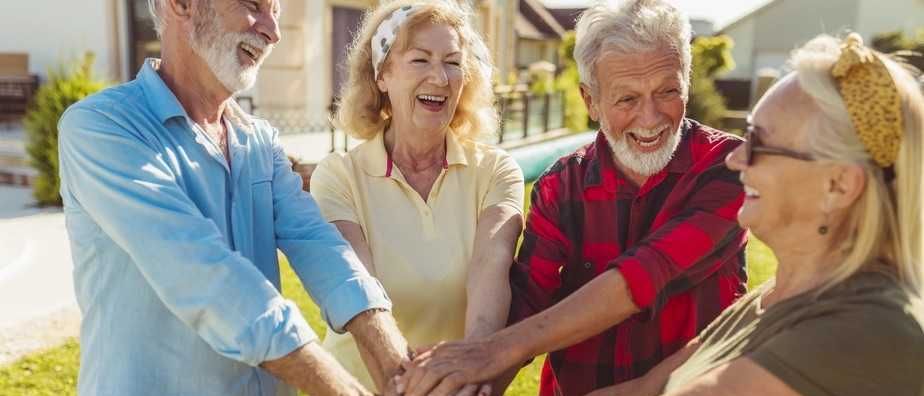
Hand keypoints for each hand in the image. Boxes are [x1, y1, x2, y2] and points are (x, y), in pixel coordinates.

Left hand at [396, 337, 521, 395]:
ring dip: (419, 391)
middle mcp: (445, 354)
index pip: (417, 363)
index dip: (406, 376)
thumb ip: (433, 348)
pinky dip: (438, 393)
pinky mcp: (466, 371)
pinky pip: (447, 384)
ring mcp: (456, 362)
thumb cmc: (477, 349)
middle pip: (420, 370)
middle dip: (409, 386)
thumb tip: (414, 350)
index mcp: (440, 349)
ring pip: (430, 377)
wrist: (501, 347)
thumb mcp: (452, 346)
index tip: (398, 388)